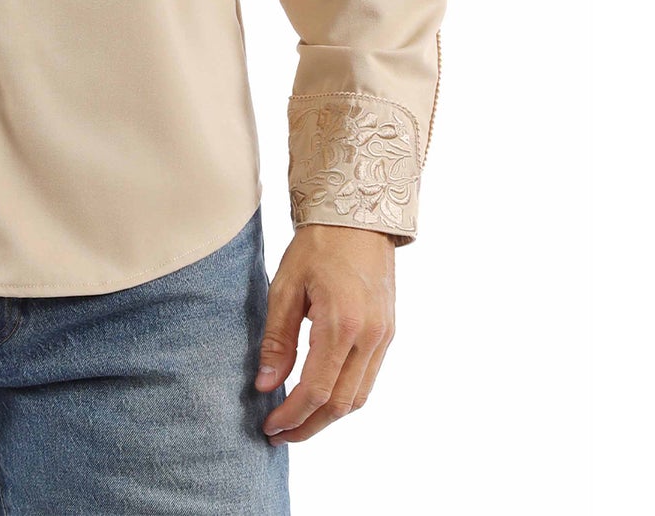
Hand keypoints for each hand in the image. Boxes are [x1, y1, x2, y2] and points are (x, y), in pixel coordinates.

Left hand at [254, 223, 396, 443]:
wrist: (358, 218)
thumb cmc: (317, 246)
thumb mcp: (285, 286)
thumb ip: (277, 339)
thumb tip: (266, 386)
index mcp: (341, 324)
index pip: (315, 390)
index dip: (291, 416)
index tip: (269, 427)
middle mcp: (369, 337)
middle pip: (340, 404)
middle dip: (308, 427)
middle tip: (279, 435)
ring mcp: (384, 337)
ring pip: (357, 398)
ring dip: (327, 417)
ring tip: (296, 421)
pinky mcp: (388, 334)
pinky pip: (367, 379)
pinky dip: (343, 396)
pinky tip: (319, 396)